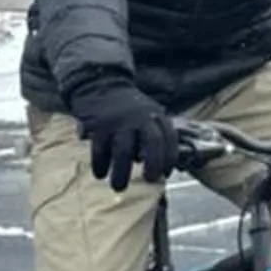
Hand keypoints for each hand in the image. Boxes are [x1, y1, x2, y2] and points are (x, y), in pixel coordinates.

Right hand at [73, 71, 176, 191]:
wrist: (101, 84)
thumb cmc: (128, 108)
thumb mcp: (148, 114)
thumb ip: (155, 135)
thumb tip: (160, 169)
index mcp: (156, 115)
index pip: (169, 138)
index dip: (170, 158)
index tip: (166, 174)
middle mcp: (140, 117)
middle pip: (152, 144)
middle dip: (153, 165)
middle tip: (149, 180)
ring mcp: (119, 121)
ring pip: (124, 151)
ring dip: (121, 172)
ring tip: (119, 187)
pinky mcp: (99, 125)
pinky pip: (100, 149)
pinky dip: (100, 164)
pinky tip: (100, 173)